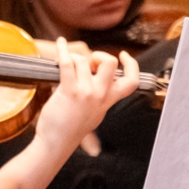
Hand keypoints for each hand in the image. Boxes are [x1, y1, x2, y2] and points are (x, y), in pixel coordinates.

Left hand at [30, 39, 142, 158]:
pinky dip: (62, 50)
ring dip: (73, 58)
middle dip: (100, 56)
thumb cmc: (70, 130)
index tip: (124, 55)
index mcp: (108, 101)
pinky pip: (68, 63)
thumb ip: (99, 97)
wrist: (56, 144)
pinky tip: (60, 43)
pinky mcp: (69, 91)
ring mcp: (86, 93)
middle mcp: (100, 96)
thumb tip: (95, 78)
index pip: (131, 82)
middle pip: (110, 63)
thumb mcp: (94, 115)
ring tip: (66, 65)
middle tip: (89, 63)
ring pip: (84, 61)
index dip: (132, 65)